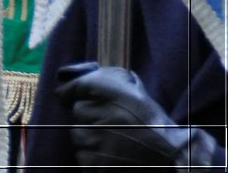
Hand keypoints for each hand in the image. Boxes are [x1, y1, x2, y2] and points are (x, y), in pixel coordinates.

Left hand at [55, 62, 223, 168]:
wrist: (174, 159)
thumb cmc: (154, 125)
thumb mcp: (136, 94)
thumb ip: (107, 80)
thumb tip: (66, 75)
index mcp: (119, 95)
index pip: (78, 86)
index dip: (69, 90)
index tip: (65, 95)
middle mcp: (108, 115)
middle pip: (78, 111)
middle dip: (88, 116)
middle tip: (109, 123)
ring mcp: (102, 141)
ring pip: (78, 135)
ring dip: (90, 137)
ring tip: (114, 141)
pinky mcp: (99, 163)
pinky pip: (82, 156)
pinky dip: (93, 157)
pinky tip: (112, 156)